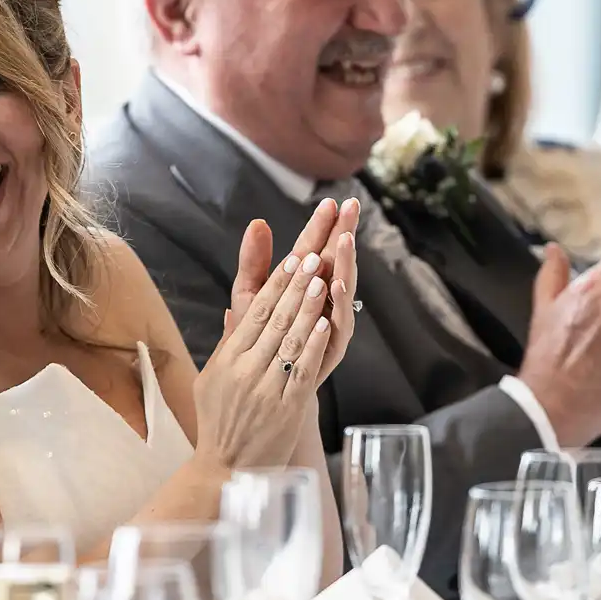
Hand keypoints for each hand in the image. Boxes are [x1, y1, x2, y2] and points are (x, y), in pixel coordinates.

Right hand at [196, 223, 333, 468]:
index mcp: (226, 359)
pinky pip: (301, 372)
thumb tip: (236, 311)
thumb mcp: (213, 378)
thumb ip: (229, 344)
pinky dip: (313, 346)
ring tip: (323, 280)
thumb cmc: (220, 421)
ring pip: (290, 341)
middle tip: (314, 255)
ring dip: (309, 308)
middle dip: (296, 286)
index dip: (276, 284)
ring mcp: (264, 389)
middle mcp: (243, 370)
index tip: (293, 259)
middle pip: (274, 320)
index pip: (254, 313)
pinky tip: (326, 325)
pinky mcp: (285, 409)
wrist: (226, 469)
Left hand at [227, 199, 360, 385]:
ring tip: (343, 243)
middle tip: (350, 209)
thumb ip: (254, 264)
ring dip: (344, 268)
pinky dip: (338, 310)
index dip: (321, 226)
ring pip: (341, 295)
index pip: (314, 250)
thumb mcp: (250, 302)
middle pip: (334, 265)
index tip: (331, 200)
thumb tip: (257, 224)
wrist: (264, 400)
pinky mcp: (328, 354)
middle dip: (342, 236)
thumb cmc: (259, 346)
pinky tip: (336, 290)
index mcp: (302, 288)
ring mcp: (328, 329)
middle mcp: (321, 305)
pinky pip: (337, 330)